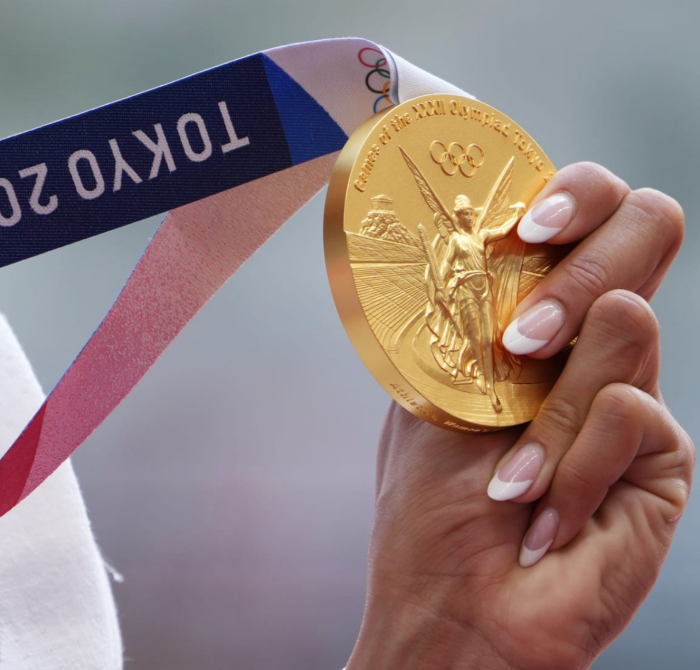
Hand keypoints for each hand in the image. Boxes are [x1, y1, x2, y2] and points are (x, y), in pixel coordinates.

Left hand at [347, 164, 693, 669]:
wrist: (455, 603)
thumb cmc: (432, 503)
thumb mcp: (436, 393)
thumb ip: (473, 318)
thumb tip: (496, 246)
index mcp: (539, 321)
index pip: (588, 215)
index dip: (574, 196)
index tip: (524, 232)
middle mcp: (596, 344)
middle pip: (648, 228)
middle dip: (581, 271)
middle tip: (524, 340)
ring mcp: (636, 390)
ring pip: (627, 323)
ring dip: (546, 411)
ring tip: (508, 478)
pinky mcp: (664, 452)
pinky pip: (629, 414)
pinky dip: (566, 466)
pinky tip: (539, 515)